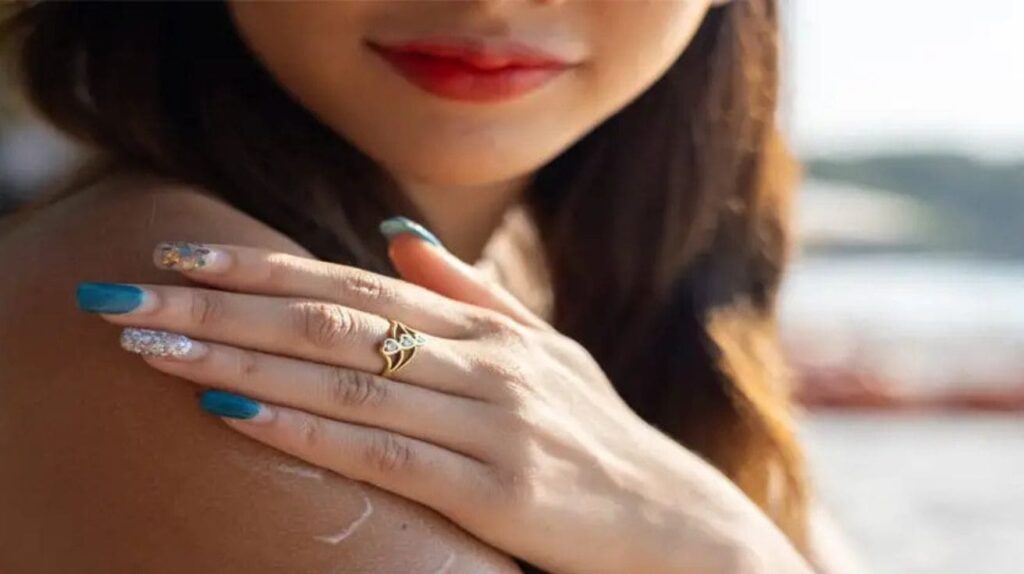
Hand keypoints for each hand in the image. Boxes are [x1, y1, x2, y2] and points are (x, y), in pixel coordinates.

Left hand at [80, 229, 810, 573]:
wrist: (673, 521)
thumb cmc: (598, 437)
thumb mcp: (543, 351)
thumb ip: (468, 293)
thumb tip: (389, 233)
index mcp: (488, 329)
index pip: (354, 283)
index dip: (263, 266)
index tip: (181, 256)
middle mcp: (484, 362)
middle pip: (333, 321)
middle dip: (224, 306)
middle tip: (130, 297)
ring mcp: (491, 422)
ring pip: (345, 380)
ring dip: (241, 359)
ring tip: (153, 348)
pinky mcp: (496, 488)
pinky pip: (382, 451)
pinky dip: (303, 428)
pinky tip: (235, 409)